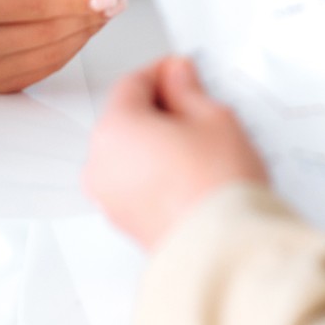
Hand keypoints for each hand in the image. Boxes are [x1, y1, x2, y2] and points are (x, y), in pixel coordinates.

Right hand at [0, 0, 124, 93]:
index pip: (38, 6)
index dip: (78, 2)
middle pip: (49, 34)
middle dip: (88, 19)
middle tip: (112, 5)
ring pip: (52, 56)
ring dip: (84, 36)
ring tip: (99, 18)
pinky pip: (46, 69)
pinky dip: (69, 51)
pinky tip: (79, 34)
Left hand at [83, 55, 268, 247]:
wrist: (223, 250)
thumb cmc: (216, 188)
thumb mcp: (213, 118)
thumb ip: (188, 90)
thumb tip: (177, 77)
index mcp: (114, 130)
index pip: (132, 83)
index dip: (162, 73)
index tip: (184, 73)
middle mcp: (100, 164)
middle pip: (126, 120)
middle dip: (159, 111)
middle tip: (198, 110)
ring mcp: (109, 198)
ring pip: (129, 154)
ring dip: (156, 144)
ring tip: (200, 148)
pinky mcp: (125, 224)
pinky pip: (135, 184)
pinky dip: (156, 175)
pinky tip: (191, 176)